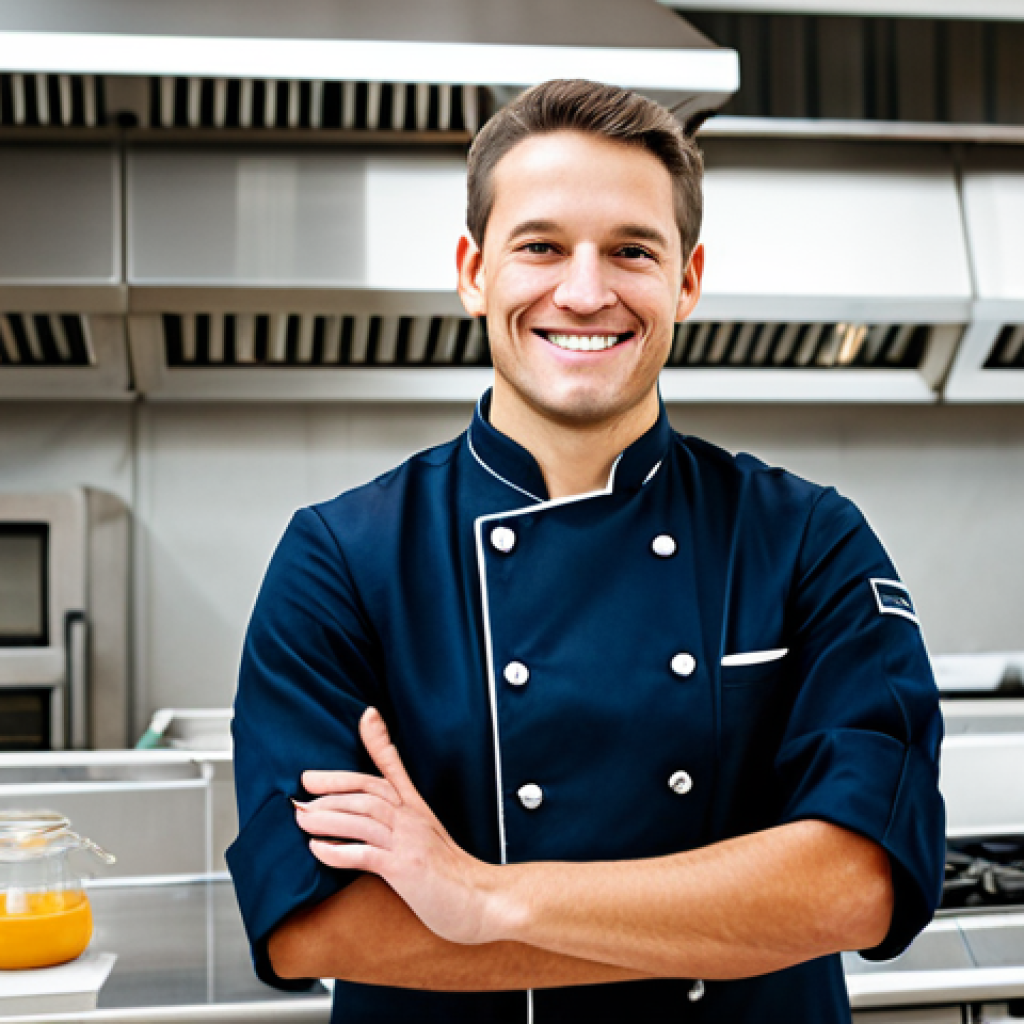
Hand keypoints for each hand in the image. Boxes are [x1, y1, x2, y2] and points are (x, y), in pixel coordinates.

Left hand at [296, 707, 502, 945]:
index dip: (380, 739)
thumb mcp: (426, 842)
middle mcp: (413, 818)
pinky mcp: (406, 867)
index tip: (367, 715)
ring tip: (302, 818)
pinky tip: (317, 850)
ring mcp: (410, 841)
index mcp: (417, 810)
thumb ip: (400, 829)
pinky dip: (338, 850)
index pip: (395, 766)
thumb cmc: (452, 877)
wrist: (483, 901)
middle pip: (369, 789)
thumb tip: (369, 825)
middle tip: (304, 786)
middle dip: (334, 784)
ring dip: (328, 816)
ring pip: (363, 817)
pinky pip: (366, 853)